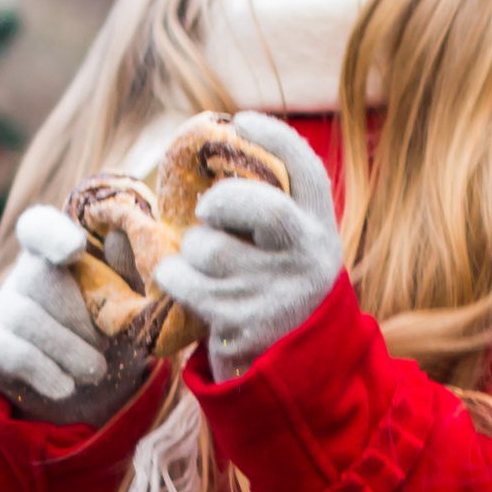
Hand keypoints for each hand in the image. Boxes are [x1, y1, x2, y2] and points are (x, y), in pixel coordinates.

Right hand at [0, 205, 153, 422]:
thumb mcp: (125, 303)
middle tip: (104, 346)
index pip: (39, 227)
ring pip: (27, 318)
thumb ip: (125, 272)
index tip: (76, 249)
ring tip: (94, 370)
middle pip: (41, 278)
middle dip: (80, 318)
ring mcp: (1, 309)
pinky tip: (66, 385)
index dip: (52, 234)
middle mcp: (23, 274)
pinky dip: (48, 373)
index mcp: (59, 253)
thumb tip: (117, 237)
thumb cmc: (107, 333)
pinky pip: (15, 353)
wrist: (80, 391)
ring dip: (70, 351)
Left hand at [152, 113, 345, 376]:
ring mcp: (275, 292)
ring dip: (190, 250)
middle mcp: (306, 258)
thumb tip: (207, 160)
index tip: (240, 120)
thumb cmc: (274, 291)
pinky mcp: (241, 322)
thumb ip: (267, 211)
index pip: (308, 172)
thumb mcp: (289, 250)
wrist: (290, 371)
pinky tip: (178, 281)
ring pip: (208, 247)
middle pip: (262, 209)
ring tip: (200, 263)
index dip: (275, 139)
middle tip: (206, 210)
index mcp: (321, 230)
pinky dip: (170, 276)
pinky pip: (184, 281)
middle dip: (223, 201)